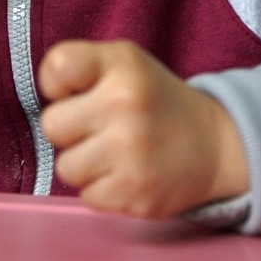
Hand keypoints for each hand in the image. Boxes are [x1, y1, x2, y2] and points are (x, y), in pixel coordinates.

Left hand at [38, 40, 248, 218]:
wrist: (214, 146)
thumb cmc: (154, 102)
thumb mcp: (124, 63)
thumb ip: (79, 66)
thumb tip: (46, 96)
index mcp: (122, 64)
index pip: (58, 66)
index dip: (57, 84)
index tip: (76, 91)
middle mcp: (125, 104)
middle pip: (52, 126)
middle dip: (71, 130)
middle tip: (101, 128)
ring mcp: (131, 152)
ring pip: (66, 167)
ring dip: (85, 164)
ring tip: (115, 153)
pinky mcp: (135, 194)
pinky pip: (87, 196)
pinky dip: (103, 190)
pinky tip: (127, 174)